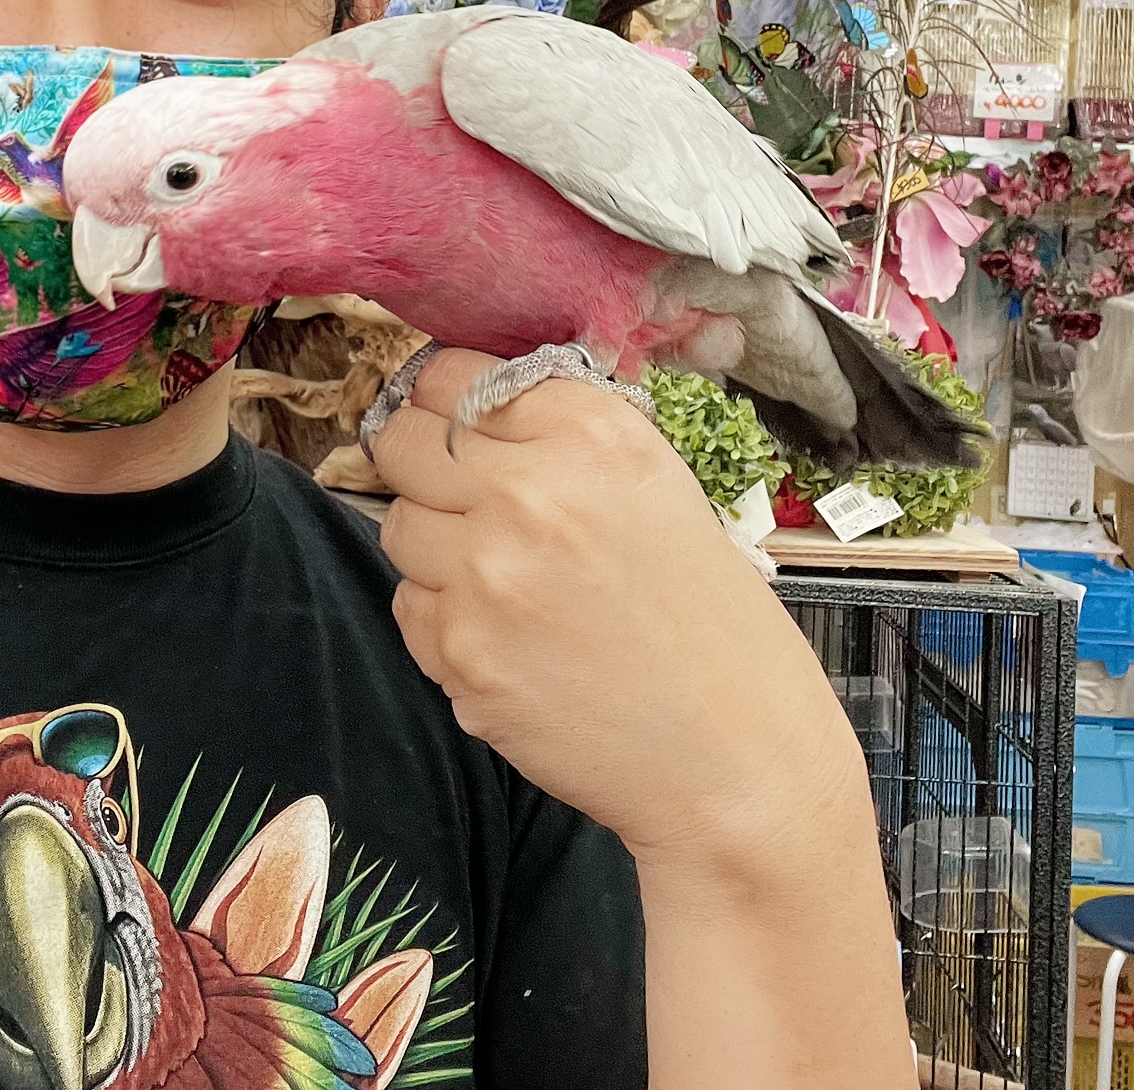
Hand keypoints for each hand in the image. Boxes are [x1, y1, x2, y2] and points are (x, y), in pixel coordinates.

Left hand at [372, 350, 911, 1087]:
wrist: (736, 759)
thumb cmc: (714, 626)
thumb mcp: (660, 490)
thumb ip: (565, 441)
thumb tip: (470, 412)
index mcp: (591, 432)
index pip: (453, 373)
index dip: (444, 399)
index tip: (451, 422)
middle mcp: (530, 488)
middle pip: (401, 439)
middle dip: (418, 463)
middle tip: (458, 498)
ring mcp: (484, 572)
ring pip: (397, 526)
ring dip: (435, 548)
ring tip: (508, 585)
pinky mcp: (459, 652)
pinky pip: (411, 607)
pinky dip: (445, 621)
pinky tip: (513, 643)